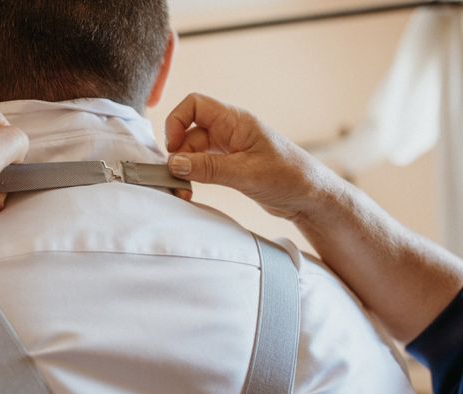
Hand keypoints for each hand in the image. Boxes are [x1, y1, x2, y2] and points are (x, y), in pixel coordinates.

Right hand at [166, 93, 343, 221]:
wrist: (311, 197)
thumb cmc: (289, 177)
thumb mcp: (246, 174)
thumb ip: (208, 168)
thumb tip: (174, 164)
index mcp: (236, 121)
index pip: (195, 105)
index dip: (177, 122)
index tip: (173, 149)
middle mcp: (230, 131)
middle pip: (189, 131)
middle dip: (178, 153)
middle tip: (176, 178)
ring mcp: (230, 149)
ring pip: (194, 151)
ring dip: (184, 169)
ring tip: (184, 190)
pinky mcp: (231, 166)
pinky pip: (203, 165)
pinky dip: (194, 177)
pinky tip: (192, 191)